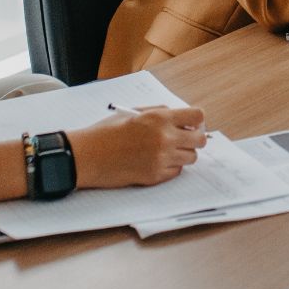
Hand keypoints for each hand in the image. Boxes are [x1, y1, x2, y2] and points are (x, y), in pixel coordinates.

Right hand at [69, 106, 207, 188]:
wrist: (88, 155)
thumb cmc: (108, 132)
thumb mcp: (135, 112)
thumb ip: (161, 113)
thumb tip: (182, 119)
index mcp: (160, 118)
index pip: (198, 116)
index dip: (196, 121)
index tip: (191, 124)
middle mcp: (165, 138)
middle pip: (200, 140)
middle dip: (194, 139)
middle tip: (183, 140)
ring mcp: (161, 158)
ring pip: (191, 158)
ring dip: (183, 154)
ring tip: (166, 151)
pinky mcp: (155, 176)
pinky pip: (176, 171)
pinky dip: (171, 167)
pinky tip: (156, 161)